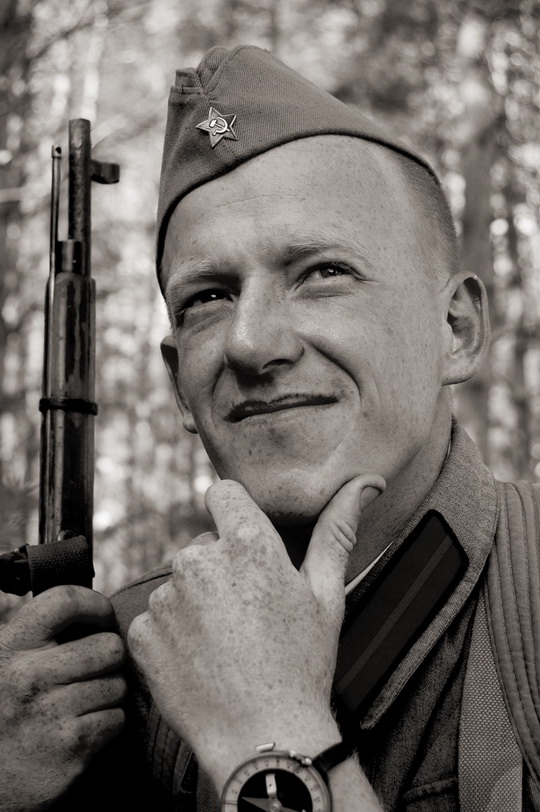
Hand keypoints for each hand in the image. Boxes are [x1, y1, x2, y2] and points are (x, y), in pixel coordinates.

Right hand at [0, 585, 125, 810]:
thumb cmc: (11, 709)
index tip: (103, 618)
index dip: (96, 605)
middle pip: (109, 647)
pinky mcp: (72, 745)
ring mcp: (50, 712)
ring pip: (117, 685)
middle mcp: (29, 676)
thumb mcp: (12, 661)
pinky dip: (108, 724)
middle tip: (94, 672)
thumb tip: (95, 611)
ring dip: (109, 695)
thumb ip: (43, 635)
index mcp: (13, 646)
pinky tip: (84, 728)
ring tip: (83, 704)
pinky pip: (117, 718)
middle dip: (110, 660)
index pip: (65, 601)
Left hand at [128, 474, 383, 791]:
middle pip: (203, 545)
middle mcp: (198, 560)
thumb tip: (366, 483)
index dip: (235, 516)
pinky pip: (156, 617)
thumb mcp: (326, 594)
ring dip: (195, 602)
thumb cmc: (303, 664)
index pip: (222, 493)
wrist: (264, 738)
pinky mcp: (143, 632)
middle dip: (220, 568)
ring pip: (179, 583)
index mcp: (246, 542)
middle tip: (247, 612)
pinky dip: (173, 633)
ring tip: (225, 642)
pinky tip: (200, 659)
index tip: (246, 546)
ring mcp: (166, 597)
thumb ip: (337, 529)